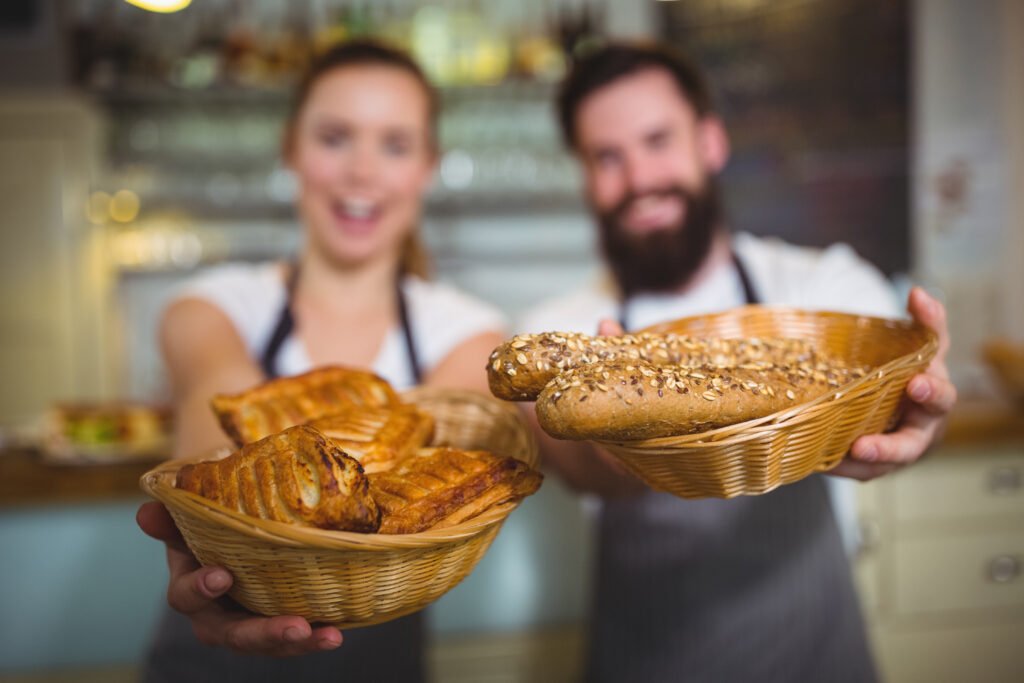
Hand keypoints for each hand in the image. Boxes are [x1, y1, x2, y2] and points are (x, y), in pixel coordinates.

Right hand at [136, 501, 342, 655]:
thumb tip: (147, 512)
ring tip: (329, 636)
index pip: (186, 598)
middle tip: (296, 627)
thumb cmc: (208, 527)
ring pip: (271, 643)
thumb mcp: (189, 520)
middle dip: (265, 634)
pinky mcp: (279, 624)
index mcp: (191, 590)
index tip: (222, 576)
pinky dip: (318, 636)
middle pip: (236, 635)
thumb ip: (171, 518)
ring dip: (300, 643)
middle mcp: (219, 617)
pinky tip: (338, 631)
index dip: (200, 589)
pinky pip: (298, 637)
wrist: (234, 534)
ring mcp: (251, 624)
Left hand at [833, 287, 957, 480]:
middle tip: (862, 446)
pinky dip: (836, 467)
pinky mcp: (872, 465)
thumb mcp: (922, 345)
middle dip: (887, 448)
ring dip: (853, 465)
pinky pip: (854, 471)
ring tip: (828, 460)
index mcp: (933, 401)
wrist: (901, 401)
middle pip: (908, 446)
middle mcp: (918, 431)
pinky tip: (817, 462)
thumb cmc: (913, 373)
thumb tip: (918, 292)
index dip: (930, 392)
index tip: (915, 383)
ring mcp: (894, 453)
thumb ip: (926, 320)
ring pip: (877, 467)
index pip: (939, 398)